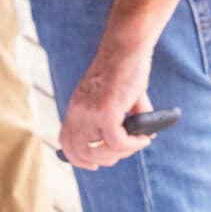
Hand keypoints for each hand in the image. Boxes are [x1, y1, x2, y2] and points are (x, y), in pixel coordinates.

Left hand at [57, 47, 152, 171]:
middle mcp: (78, 112)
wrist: (126, 46)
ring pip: (101, 151)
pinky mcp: (107, 111)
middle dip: (107, 159)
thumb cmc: (125, 67)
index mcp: (76, 107)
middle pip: (83, 152)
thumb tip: (144, 135)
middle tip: (127, 150)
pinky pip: (118, 142)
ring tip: (139, 142)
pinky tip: (143, 138)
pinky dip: (133, 145)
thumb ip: (123, 117)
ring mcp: (90, 112)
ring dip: (123, 153)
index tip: (95, 165)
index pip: (66, 142)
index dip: (78, 159)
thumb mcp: (116, 96)